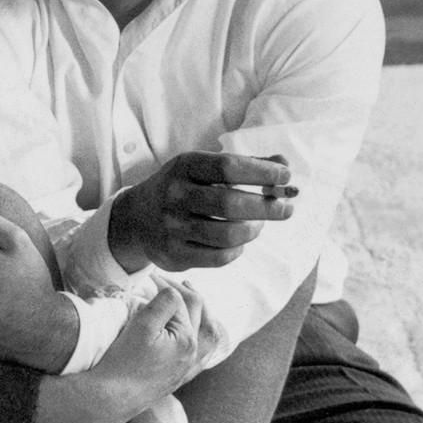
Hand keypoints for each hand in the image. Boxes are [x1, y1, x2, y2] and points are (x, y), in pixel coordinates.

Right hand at [35, 283, 204, 422]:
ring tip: (192, 301)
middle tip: (170, 282)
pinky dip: (200, 338)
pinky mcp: (177, 378)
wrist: (110, 399)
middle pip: (201, 315)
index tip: (148, 276)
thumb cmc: (123, 362)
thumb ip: (163, 303)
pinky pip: (200, 356)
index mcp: (188, 341)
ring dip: (203, 316)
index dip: (165, 284)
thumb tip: (172, 291)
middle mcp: (193, 356)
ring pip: (208, 337)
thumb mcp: (142, 326)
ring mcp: (186, 369)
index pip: (182, 301)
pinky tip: (191, 334)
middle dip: (187, 294)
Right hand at [109, 151, 296, 271]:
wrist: (136, 218)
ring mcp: (172, 226)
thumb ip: (244, 164)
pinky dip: (238, 249)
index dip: (262, 172)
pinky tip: (241, 241)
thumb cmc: (182, 188)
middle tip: (286, 209)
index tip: (284, 177)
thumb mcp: (204, 168)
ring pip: (228, 234)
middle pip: (230, 203)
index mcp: (184, 166)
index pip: (228, 166)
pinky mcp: (174, 254)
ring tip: (260, 224)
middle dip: (266, 207)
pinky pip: (219, 257)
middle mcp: (175, 195)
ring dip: (254, 230)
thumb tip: (284, 166)